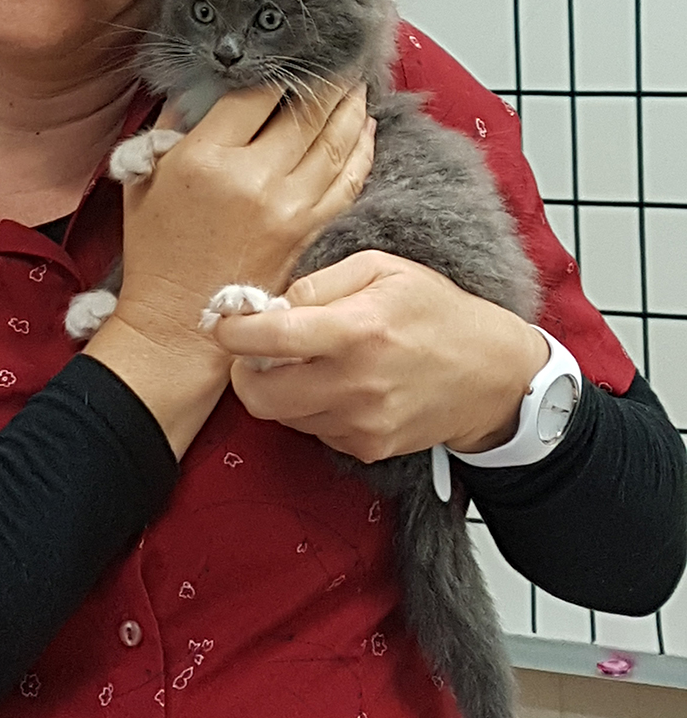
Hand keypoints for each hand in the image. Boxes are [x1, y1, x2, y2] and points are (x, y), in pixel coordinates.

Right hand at [85, 82, 374, 455]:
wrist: (178, 323)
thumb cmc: (156, 253)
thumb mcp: (144, 179)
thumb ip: (171, 127)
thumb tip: (197, 90)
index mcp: (206, 158)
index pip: (257, 94)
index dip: (279, 68)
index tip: (291, 53)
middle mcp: (253, 177)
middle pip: (306, 112)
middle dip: (328, 80)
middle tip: (340, 57)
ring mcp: (287, 206)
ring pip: (334, 143)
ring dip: (351, 108)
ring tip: (356, 85)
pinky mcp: (308, 231)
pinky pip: (346, 181)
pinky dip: (360, 152)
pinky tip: (365, 131)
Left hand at [212, 250, 549, 462]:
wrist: (493, 376)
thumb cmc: (438, 311)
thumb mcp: (384, 268)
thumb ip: (321, 281)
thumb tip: (270, 303)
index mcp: (358, 330)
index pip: (271, 339)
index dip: (234, 331)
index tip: (224, 323)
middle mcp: (356, 384)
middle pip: (259, 394)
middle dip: (246, 369)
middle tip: (260, 349)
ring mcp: (362, 423)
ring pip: (281, 415)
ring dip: (279, 388)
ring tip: (308, 362)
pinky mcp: (367, 448)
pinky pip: (312, 430)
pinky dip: (310, 407)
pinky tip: (338, 384)